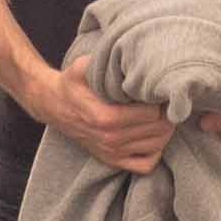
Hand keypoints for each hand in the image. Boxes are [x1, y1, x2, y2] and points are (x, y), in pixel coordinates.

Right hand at [31, 53, 177, 173]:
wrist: (54, 105)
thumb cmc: (72, 85)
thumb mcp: (82, 67)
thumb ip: (102, 61)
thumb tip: (128, 55)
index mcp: (106, 117)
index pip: (153, 113)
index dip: (160, 100)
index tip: (158, 90)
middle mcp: (111, 139)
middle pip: (159, 130)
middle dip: (167, 114)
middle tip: (164, 101)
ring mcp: (113, 152)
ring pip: (157, 146)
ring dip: (164, 130)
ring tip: (160, 114)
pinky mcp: (113, 160)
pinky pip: (146, 165)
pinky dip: (155, 152)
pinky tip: (150, 135)